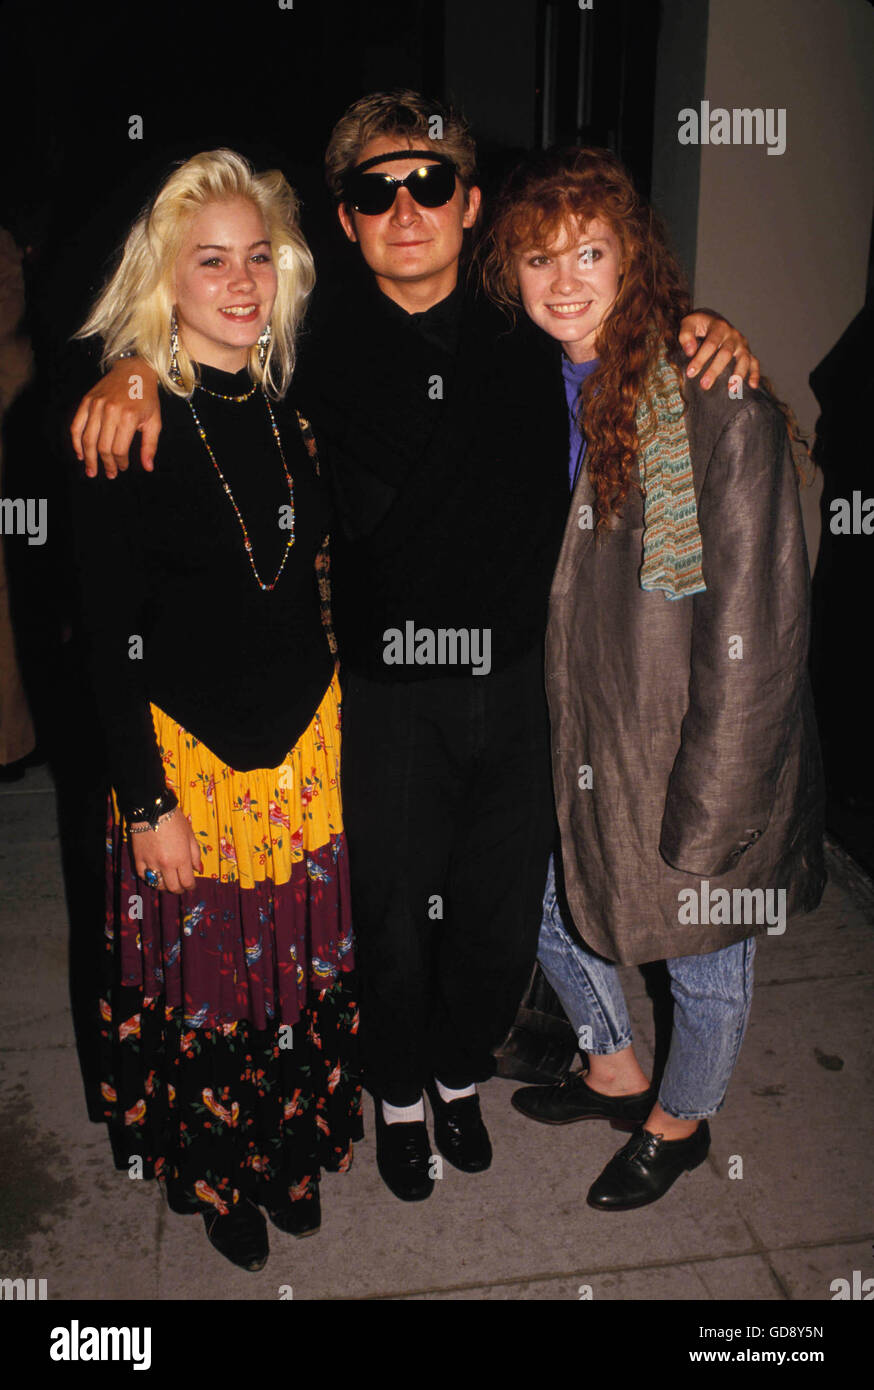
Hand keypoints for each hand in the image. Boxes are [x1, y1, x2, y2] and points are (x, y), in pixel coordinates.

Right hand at [71, 357, 161, 477]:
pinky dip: (76, 442)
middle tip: (109, 474)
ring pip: (88, 439)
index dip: (120, 463)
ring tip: (92, 471)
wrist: (134, 370)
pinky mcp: (87, 401)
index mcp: (128, 417)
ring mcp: (96, 405)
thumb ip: (150, 445)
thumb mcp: (154, 421)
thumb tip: (148, 467)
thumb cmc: (146, 398)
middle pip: (102, 447)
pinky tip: (80, 454)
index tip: (122, 468)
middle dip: (105, 464)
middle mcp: (110, 411)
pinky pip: (76, 425)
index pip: (119, 449)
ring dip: (89, 458)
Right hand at [132, 807, 201, 894]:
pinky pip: (143, 875)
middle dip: (179, 889)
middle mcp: (166, 864)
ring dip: (164, 885)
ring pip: (157, 884)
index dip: (191, 887)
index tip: (191, 885)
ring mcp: (151, 863)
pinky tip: (154, 874)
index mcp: (182, 859)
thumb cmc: (175, 820)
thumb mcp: (190, 835)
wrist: (152, 810)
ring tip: (167, 880)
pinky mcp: (138, 859)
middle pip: (173, 887)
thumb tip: (198, 869)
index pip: (187, 882)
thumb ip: (195, 854)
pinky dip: (149, 877)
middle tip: (180, 885)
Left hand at [678, 312, 760, 391]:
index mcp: (719, 327)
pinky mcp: (747, 351)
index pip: (710, 344)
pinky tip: (752, 385)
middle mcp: (733, 335)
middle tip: (704, 385)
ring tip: (731, 389)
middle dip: (715, 370)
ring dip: (738, 374)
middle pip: (726, 353)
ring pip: (743, 359)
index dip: (700, 359)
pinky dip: (754, 373)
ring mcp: (741, 344)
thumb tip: (690, 351)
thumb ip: (686, 335)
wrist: (713, 321)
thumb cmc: (699, 325)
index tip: (690, 373)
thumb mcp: (689, 323)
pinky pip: (754, 362)